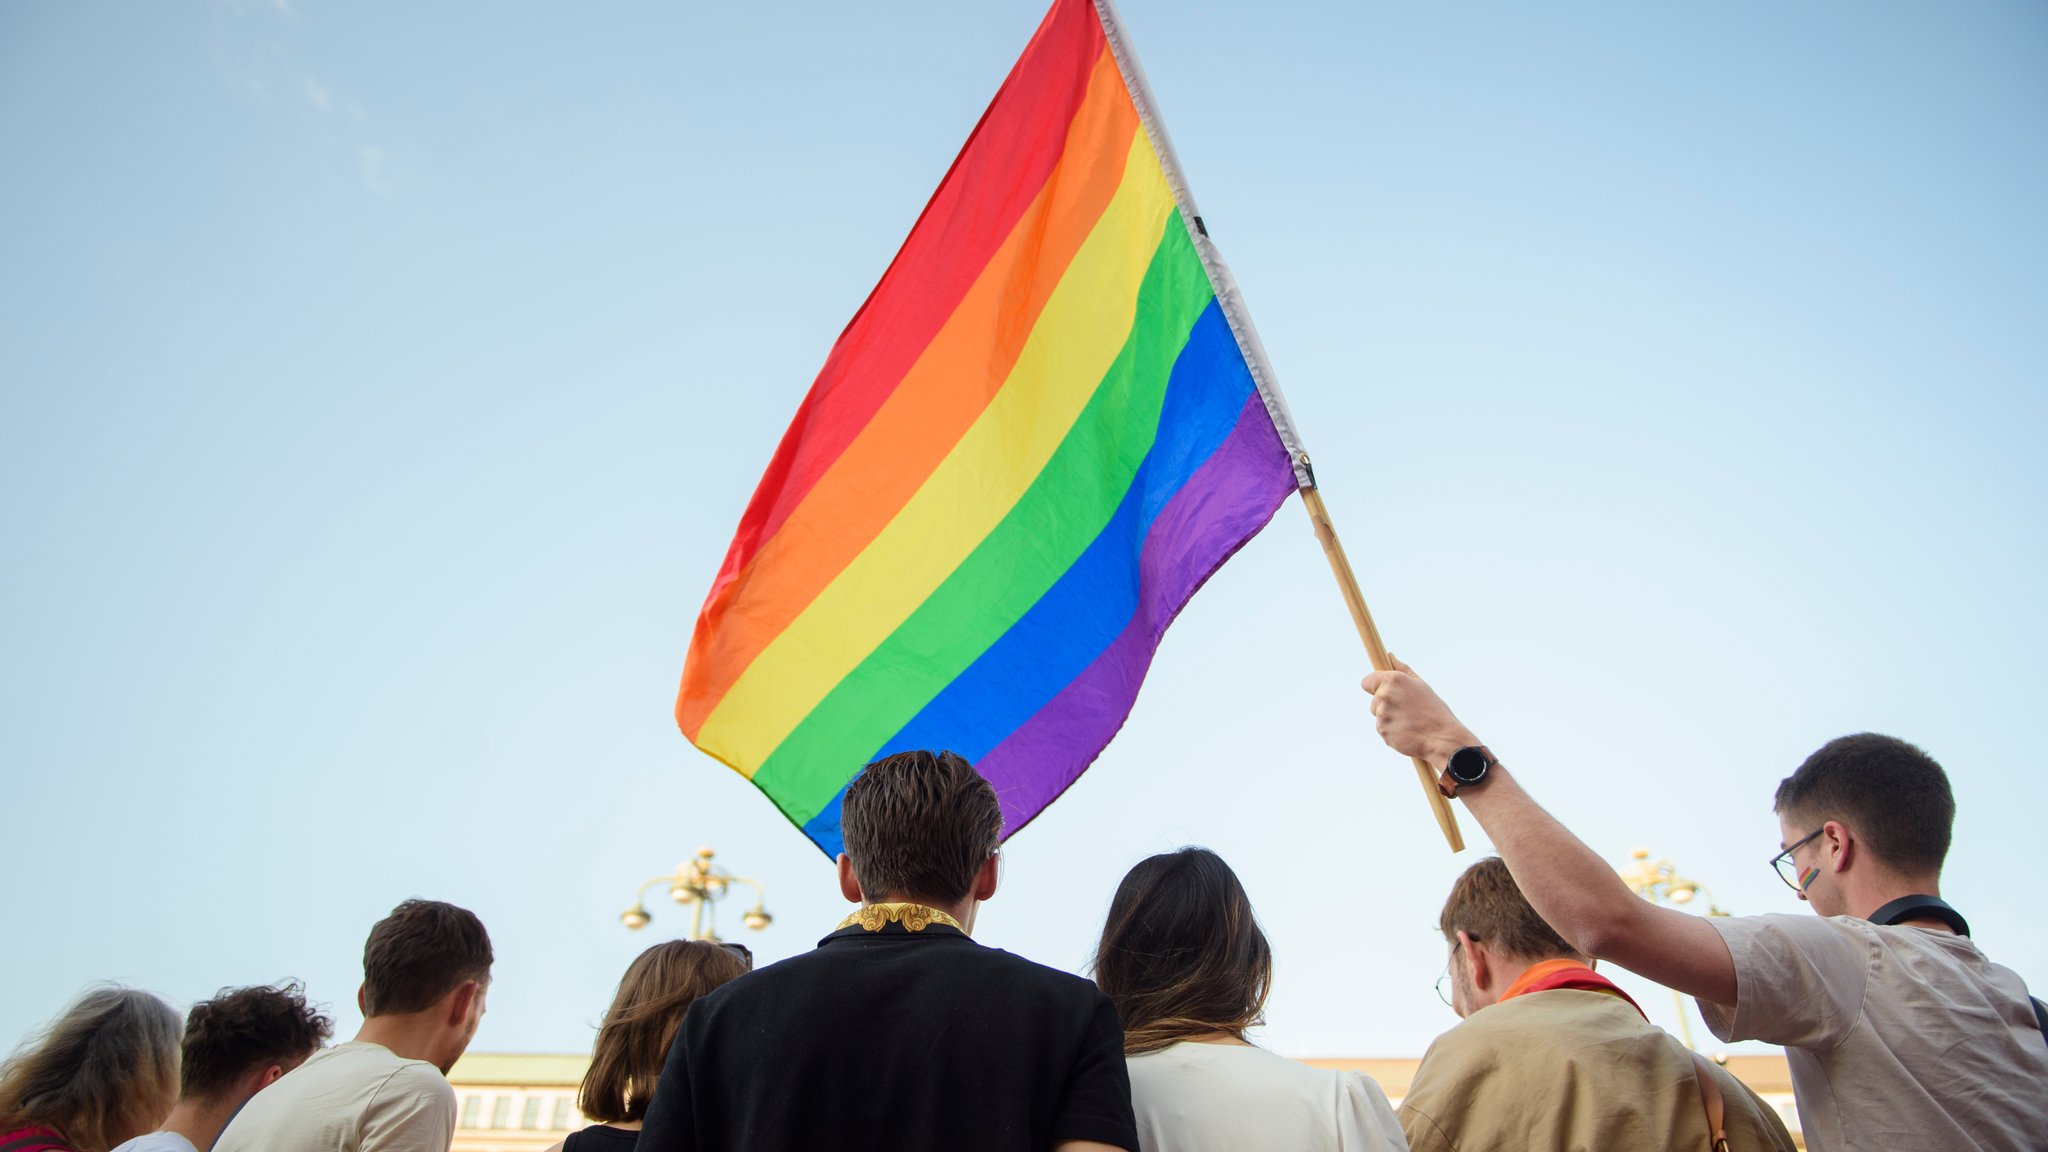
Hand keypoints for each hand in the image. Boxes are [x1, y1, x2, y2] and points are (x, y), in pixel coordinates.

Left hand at [1361, 659, 1480, 769]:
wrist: (1441, 738)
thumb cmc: (1434, 710)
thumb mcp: (1421, 685)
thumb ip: (1402, 669)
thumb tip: (1389, 656)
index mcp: (1393, 680)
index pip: (1367, 681)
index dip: (1374, 686)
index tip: (1381, 691)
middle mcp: (1384, 695)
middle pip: (1374, 700)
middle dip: (1386, 705)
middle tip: (1408, 710)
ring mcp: (1381, 714)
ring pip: (1379, 716)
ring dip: (1390, 719)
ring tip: (1410, 722)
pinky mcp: (1382, 730)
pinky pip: (1383, 729)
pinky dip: (1392, 731)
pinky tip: (1408, 732)